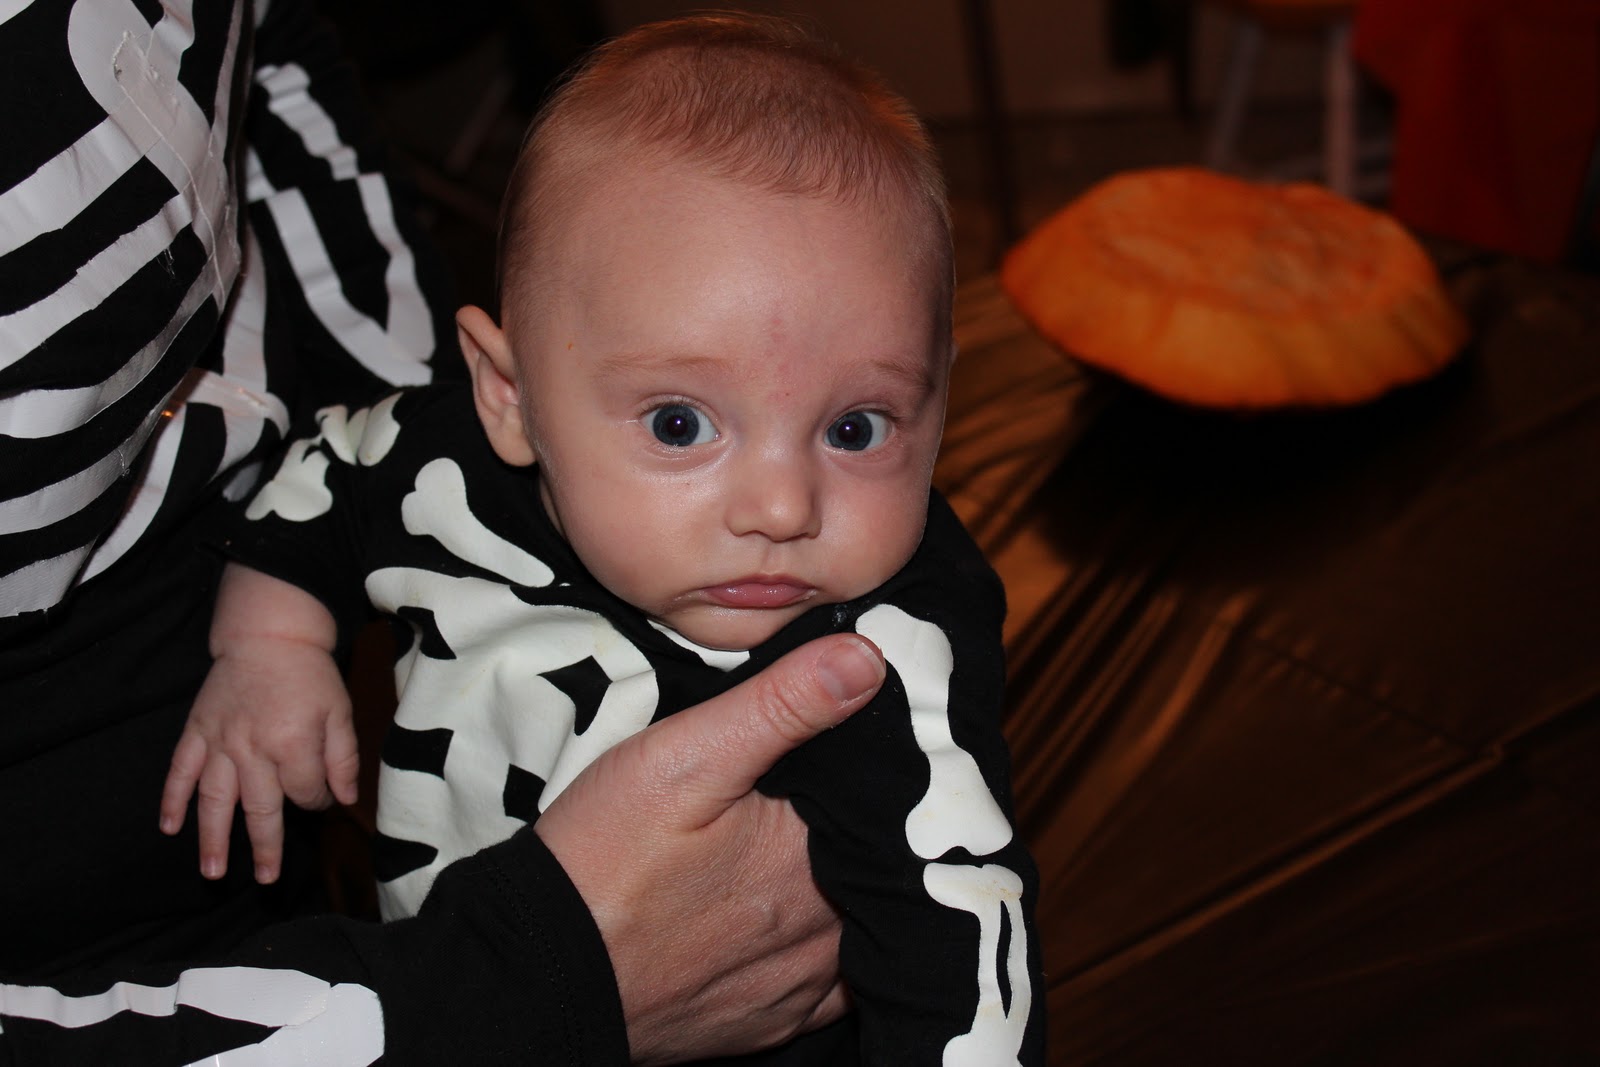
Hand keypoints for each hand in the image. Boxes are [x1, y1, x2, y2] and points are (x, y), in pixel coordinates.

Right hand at [159, 639, 358, 883]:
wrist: (268, 634)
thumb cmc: (309, 674)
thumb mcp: (340, 711)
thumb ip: (343, 758)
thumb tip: (344, 800)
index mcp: (293, 744)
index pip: (305, 792)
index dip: (316, 800)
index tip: (320, 797)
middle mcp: (253, 750)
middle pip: (260, 808)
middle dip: (266, 846)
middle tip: (267, 879)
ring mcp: (220, 743)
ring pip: (214, 800)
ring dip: (213, 838)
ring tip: (213, 872)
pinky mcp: (197, 732)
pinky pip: (180, 771)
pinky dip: (172, 799)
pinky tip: (169, 827)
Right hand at [535, 632, 885, 1064]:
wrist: (536, 973)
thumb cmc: (601, 861)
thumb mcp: (685, 757)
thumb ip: (781, 706)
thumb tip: (866, 661)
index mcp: (816, 861)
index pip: (886, 804)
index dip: (880, 769)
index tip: (862, 740)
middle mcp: (824, 934)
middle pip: (877, 867)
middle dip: (867, 830)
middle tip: (829, 793)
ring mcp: (797, 988)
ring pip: (860, 927)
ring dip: (852, 891)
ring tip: (808, 852)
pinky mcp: (768, 1023)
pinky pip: (829, 986)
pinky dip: (825, 951)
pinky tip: (792, 920)